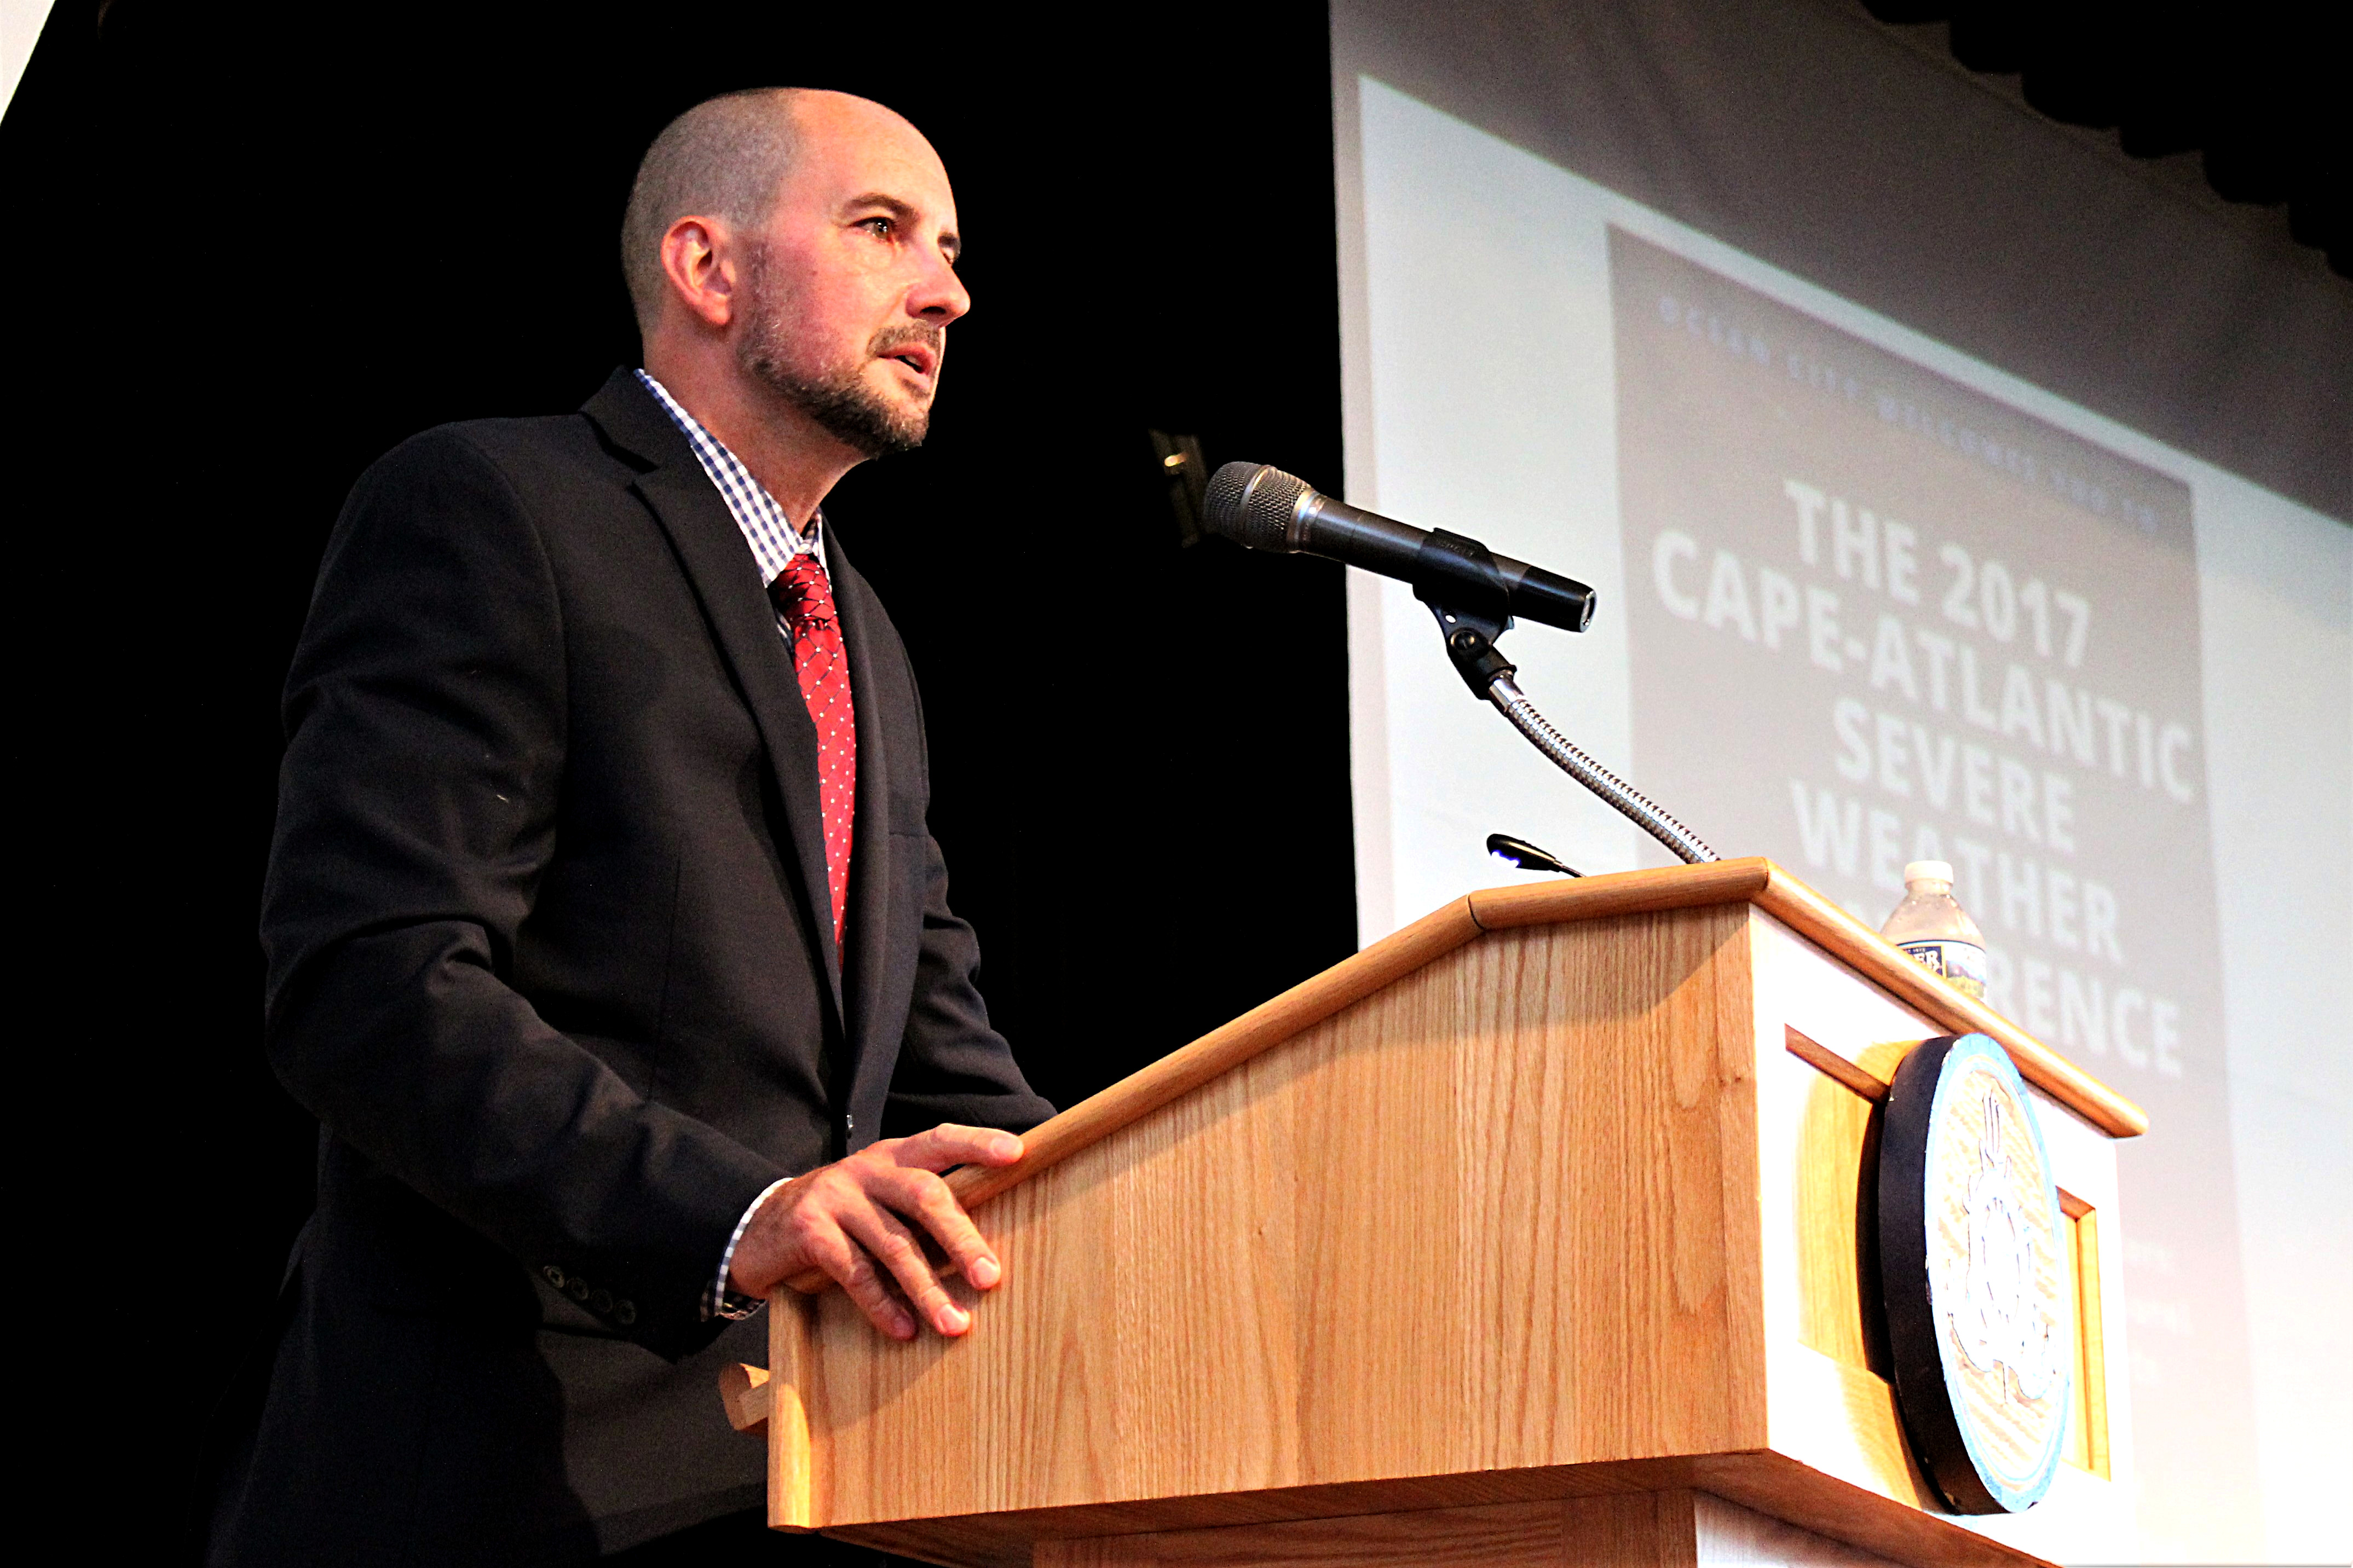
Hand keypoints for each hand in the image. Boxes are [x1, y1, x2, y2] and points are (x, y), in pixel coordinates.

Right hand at [726, 1123, 1022, 1339]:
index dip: (978, 1143)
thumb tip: (985, 1250)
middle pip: (924, 1195)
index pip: (941, 1140)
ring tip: (955, 1324)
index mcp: (892, 1155)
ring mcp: (836, 1197)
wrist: (759, 1227)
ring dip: (927, 1289)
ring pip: (893, 1243)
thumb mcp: (879, 1198)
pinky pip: (855, 1273)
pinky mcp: (809, 1231)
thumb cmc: (842, 1217)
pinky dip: (883, 1305)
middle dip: (961, 1238)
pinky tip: (904, 1329)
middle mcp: (866, 1169)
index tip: (1015, 1154)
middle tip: (990, 1277)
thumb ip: (920, 1209)